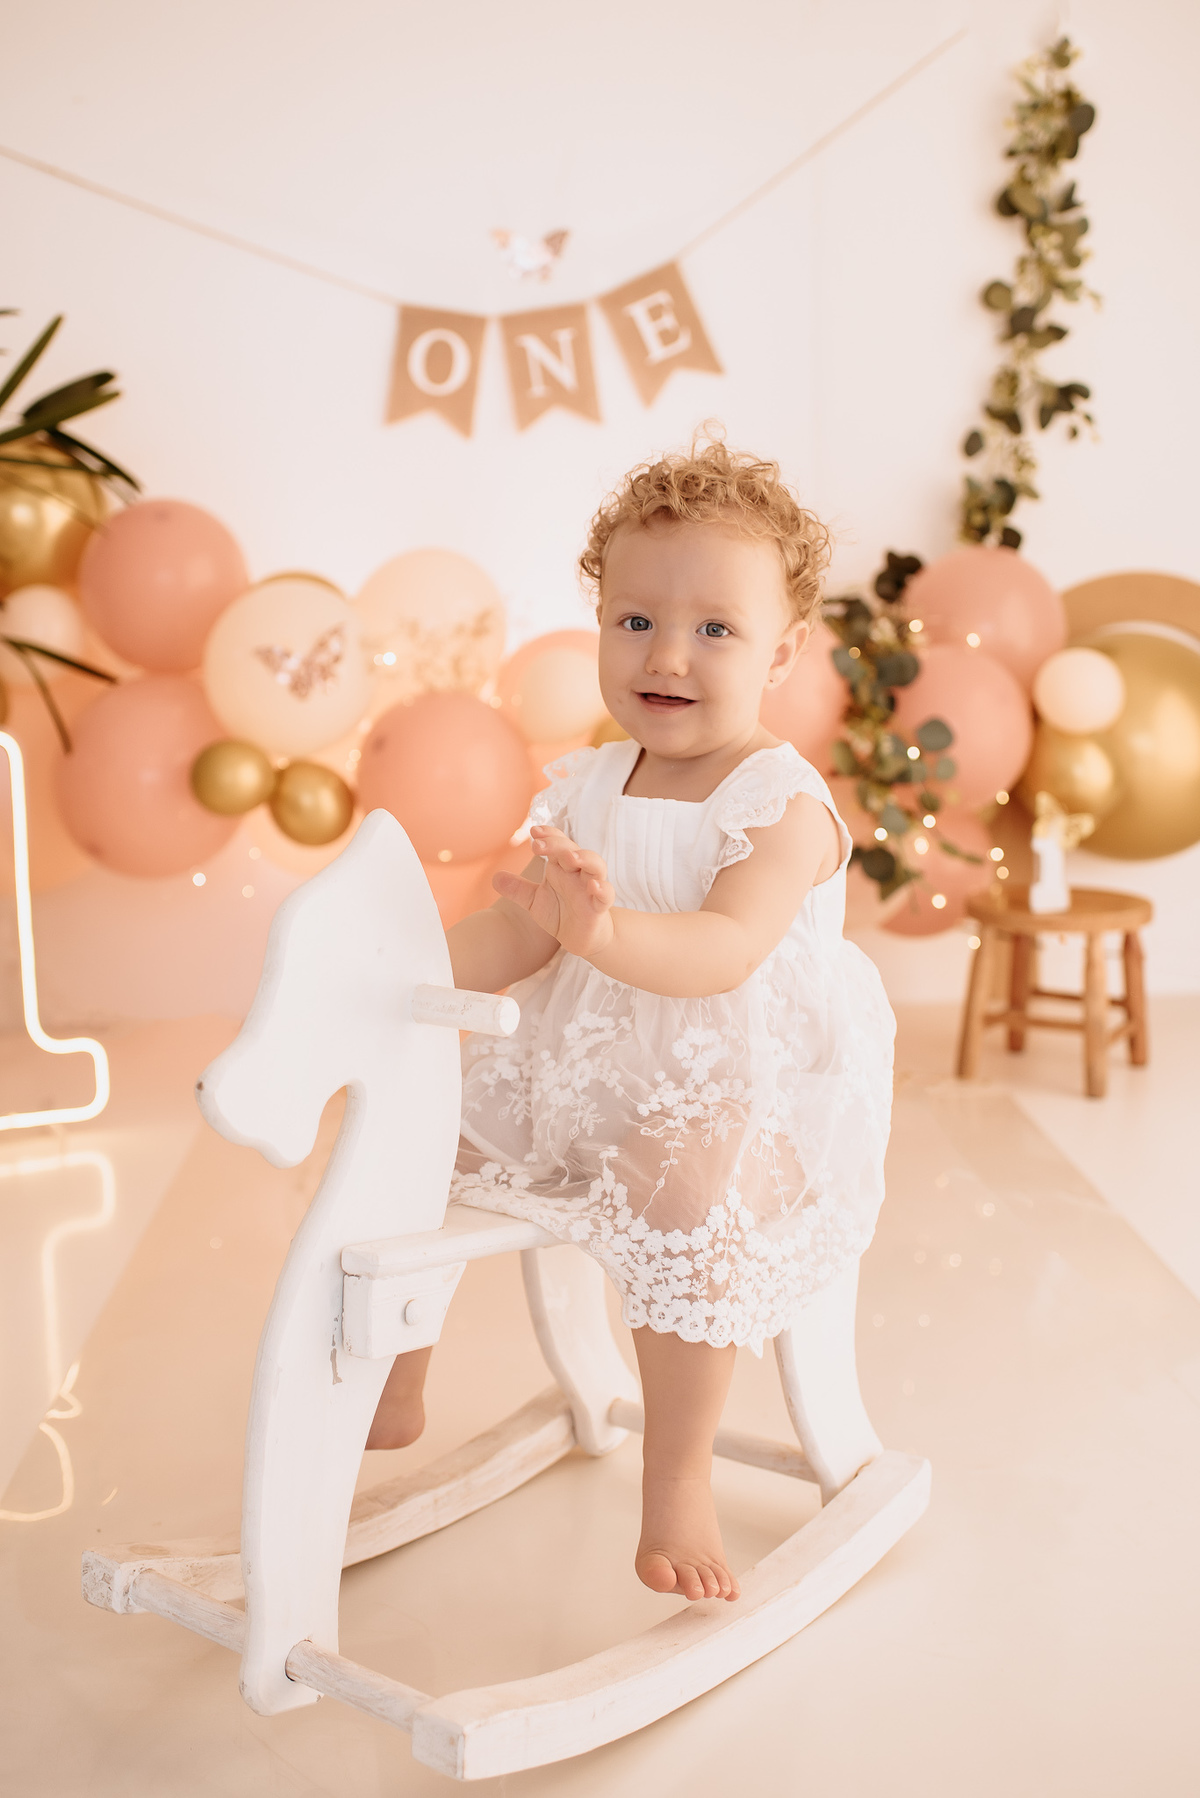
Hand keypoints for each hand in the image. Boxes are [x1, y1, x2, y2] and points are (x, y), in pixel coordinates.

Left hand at [493, 825, 614, 958]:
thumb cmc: (560, 913)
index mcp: (562, 868)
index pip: (558, 843)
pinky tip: (593, 886)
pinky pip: (607, 895)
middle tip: (539, 845)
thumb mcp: (534, 901)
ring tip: (570, 857)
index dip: (549, 836)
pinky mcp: (600, 907)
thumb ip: (517, 889)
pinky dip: (603, 889)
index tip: (533, 832)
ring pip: (596, 866)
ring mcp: (591, 889)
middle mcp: (578, 874)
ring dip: (585, 858)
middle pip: (574, 850)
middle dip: (558, 845)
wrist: (579, 939)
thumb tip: (495, 878)